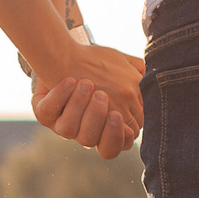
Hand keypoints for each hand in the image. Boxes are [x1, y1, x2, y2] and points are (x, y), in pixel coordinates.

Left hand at [31, 42, 143, 159]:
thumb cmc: (97, 66)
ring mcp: (63, 123)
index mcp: (105, 127)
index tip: (120, 116)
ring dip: (80, 107)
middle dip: (100, 121)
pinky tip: (68, 81)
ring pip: (71, 131)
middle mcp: (84, 130)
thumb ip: (142, 82)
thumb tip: (154, 88)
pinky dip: (58, 96)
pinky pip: (48, 112)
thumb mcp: (125, 72)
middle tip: (103, 97)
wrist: (67, 52)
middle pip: (95, 143)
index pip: (117, 145)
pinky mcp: (44, 112)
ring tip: (85, 83)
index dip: (119, 136)